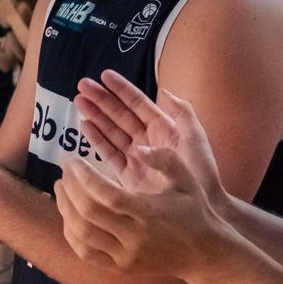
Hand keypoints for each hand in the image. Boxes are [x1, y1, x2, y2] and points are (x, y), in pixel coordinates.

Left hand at [53, 90, 236, 280]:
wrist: (204, 254)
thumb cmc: (194, 210)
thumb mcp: (186, 178)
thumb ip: (164, 158)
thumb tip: (138, 147)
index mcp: (149, 213)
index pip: (106, 194)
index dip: (83, 176)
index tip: (73, 160)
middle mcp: (135, 237)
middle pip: (88, 213)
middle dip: (70, 188)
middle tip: (65, 170)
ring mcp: (125, 256)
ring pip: (81, 234)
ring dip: (65, 208)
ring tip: (61, 187)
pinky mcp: (120, 268)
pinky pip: (85, 252)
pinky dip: (70, 232)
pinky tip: (68, 213)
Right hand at [73, 70, 213, 193]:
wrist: (203, 208)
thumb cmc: (202, 174)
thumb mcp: (195, 139)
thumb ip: (182, 114)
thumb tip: (164, 90)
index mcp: (163, 128)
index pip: (138, 104)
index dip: (122, 89)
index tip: (105, 75)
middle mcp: (147, 140)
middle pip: (120, 115)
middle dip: (102, 99)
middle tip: (82, 85)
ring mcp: (136, 157)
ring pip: (111, 131)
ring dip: (95, 115)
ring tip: (79, 100)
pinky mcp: (128, 175)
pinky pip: (109, 154)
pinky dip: (97, 140)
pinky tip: (85, 126)